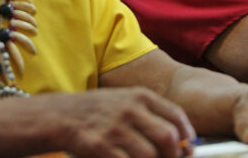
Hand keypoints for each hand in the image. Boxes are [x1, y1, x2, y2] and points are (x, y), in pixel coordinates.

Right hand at [51, 87, 193, 157]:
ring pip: (149, 155)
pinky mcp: (99, 146)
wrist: (60, 115)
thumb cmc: (99, 111)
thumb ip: (152, 116)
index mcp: (141, 96)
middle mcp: (130, 109)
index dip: (186, 136)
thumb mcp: (127, 101)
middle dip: (173, 155)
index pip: (176, 115)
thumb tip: (181, 139)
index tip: (188, 149)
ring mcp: (115, 128)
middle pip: (167, 137)